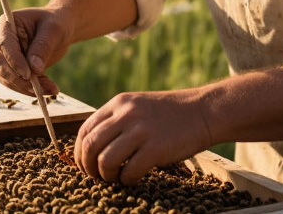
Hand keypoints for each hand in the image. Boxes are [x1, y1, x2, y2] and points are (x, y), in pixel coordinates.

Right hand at [0, 7, 73, 95]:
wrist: (60, 29)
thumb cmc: (56, 22)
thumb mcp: (54, 30)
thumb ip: (42, 47)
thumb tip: (33, 69)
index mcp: (6, 23)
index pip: (4, 46)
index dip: (14, 62)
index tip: (28, 75)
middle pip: (0, 65)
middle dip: (19, 80)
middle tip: (41, 89)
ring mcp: (4, 55)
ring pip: (6, 78)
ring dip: (27, 88)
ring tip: (51, 89)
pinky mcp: (11, 68)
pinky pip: (16, 83)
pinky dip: (31, 89)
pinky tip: (49, 89)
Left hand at [74, 90, 213, 184]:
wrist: (203, 111)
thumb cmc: (170, 114)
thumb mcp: (138, 106)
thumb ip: (116, 120)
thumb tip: (93, 146)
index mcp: (119, 103)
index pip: (84, 130)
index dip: (79, 152)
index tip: (84, 165)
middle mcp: (126, 115)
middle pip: (90, 146)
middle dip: (88, 167)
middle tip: (96, 176)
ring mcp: (141, 131)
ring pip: (105, 161)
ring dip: (106, 175)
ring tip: (116, 178)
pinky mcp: (156, 148)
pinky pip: (129, 171)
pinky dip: (127, 180)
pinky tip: (133, 178)